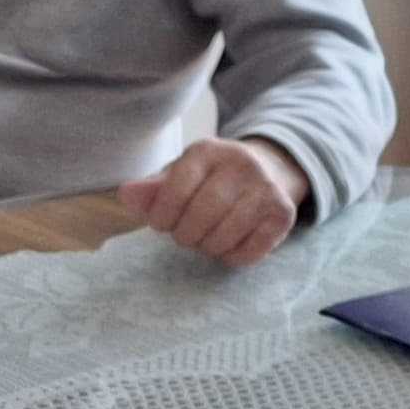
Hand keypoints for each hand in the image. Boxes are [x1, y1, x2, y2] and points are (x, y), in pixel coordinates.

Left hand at [123, 137, 309, 267]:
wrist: (270, 169)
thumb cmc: (212, 179)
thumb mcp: (180, 175)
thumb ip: (153, 189)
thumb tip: (126, 195)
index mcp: (207, 151)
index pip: (174, 191)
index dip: (162, 217)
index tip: (162, 223)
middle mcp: (241, 164)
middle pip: (201, 217)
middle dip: (185, 235)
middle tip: (185, 235)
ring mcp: (266, 188)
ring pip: (224, 237)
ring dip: (208, 248)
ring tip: (207, 239)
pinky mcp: (283, 213)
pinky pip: (249, 252)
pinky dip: (232, 257)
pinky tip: (229, 244)